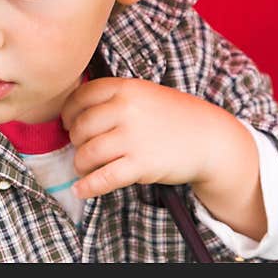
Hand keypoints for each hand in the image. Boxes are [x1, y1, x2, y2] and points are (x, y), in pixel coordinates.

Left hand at [60, 77, 234, 198]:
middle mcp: (126, 109)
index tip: (67, 122)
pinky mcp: (141, 164)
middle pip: (80, 127)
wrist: (210, 139)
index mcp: (126, 87)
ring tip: (83, 167)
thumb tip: (76, 113)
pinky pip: (103, 178)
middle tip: (81, 147)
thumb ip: (115, 98)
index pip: (81, 96)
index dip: (68, 112)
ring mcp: (133, 137)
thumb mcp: (145, 93)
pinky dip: (87, 187)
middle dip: (75, 140)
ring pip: (87, 153)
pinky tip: (80, 190)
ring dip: (80, 164)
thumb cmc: (175, 116)